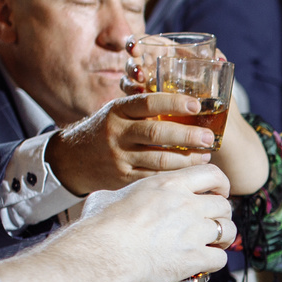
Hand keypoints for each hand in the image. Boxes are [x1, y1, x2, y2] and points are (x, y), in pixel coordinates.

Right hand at [48, 93, 220, 195]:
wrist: (72, 159)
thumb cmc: (105, 130)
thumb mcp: (118, 112)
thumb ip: (144, 108)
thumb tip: (188, 102)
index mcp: (118, 110)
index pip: (148, 103)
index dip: (174, 103)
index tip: (197, 104)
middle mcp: (117, 133)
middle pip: (156, 134)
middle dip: (187, 136)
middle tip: (209, 138)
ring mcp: (119, 157)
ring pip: (158, 160)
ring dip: (186, 160)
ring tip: (205, 157)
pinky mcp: (122, 179)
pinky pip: (153, 178)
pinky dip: (174, 177)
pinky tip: (190, 174)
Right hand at [80, 166, 237, 281]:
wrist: (103, 253)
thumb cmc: (100, 226)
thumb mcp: (108, 197)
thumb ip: (121, 195)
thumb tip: (110, 200)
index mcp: (169, 184)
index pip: (212, 173)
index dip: (221, 184)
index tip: (218, 193)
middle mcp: (186, 204)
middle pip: (224, 205)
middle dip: (222, 215)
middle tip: (213, 224)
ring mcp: (193, 230)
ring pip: (228, 230)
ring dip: (224, 238)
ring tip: (215, 244)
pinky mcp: (194, 257)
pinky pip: (220, 258)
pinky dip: (215, 261)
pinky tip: (204, 263)